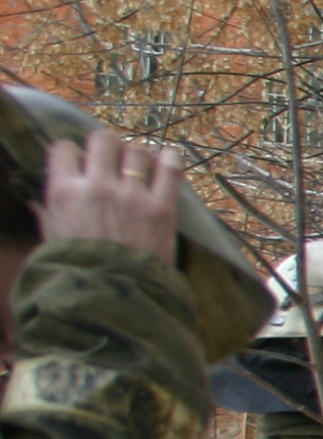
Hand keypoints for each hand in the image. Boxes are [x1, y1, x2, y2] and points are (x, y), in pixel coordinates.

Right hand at [41, 129, 181, 264]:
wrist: (114, 298)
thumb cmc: (77, 269)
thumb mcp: (52, 240)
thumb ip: (47, 215)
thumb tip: (36, 201)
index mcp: (64, 192)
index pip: (64, 148)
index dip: (73, 152)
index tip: (81, 161)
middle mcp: (97, 187)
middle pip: (104, 140)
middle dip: (107, 146)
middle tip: (113, 159)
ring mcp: (132, 196)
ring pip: (137, 151)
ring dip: (137, 156)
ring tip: (139, 167)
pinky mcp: (162, 208)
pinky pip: (170, 169)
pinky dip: (170, 159)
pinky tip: (168, 158)